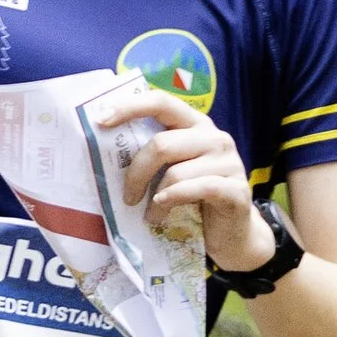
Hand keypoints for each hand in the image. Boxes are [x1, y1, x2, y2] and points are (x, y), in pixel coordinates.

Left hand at [95, 81, 272, 272]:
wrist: (232, 234)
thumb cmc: (194, 198)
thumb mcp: (172, 170)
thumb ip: (153, 155)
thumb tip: (105, 148)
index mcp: (195, 125)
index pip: (162, 102)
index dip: (130, 107)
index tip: (101, 120)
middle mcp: (214, 137)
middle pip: (162, 144)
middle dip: (136, 172)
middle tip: (128, 196)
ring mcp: (229, 162)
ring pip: (175, 172)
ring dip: (154, 198)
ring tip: (150, 215)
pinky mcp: (235, 190)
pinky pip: (196, 189)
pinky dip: (172, 201)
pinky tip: (162, 213)